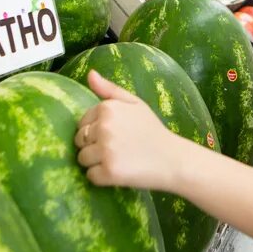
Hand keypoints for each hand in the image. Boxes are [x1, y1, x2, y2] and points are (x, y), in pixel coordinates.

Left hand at [74, 70, 185, 190]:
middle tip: (116, 148)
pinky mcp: (108, 171)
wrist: (173, 158)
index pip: (82, 123)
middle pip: (79, 141)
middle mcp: (104, 127)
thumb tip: (90, 74)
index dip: (94, 131)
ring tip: (118, 159)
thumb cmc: (151, 130)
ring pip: (82, 159)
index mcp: (107, 108)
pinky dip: (102, 177)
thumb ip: (110, 89)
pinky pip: (91, 176)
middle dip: (93, 146)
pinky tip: (119, 171)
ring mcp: (105, 150)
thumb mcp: (134, 103)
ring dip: (95, 163)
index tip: (114, 135)